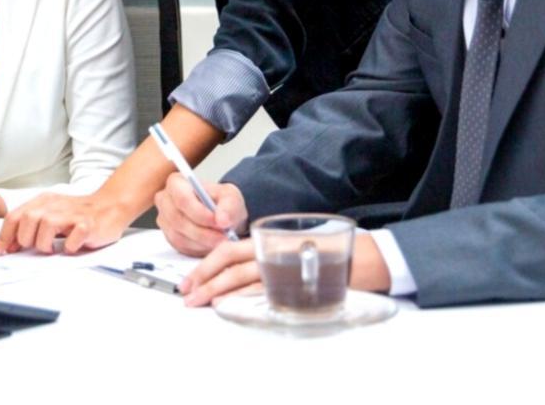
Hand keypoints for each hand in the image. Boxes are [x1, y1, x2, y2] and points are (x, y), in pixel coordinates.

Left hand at [0, 191, 134, 255]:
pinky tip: (71, 247)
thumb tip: (7, 246)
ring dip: (45, 243)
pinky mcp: (88, 224)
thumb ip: (29, 227)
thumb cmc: (78, 214)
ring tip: (53, 249)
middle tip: (36, 247)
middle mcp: (54, 205)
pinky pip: (73, 237)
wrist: (110, 206)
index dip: (3, 238)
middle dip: (26, 240)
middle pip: (27, 219)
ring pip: (46, 225)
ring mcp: (71, 214)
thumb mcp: (50, 216)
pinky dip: (69, 246)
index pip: (14, 218)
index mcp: (42, 202)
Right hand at [153, 175, 247, 255]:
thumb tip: (222, 220)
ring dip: (202, 242)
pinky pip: (181, 247)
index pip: (182, 199)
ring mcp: (164, 220)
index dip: (199, 213)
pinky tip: (210, 243)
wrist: (219, 215)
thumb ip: (229, 206)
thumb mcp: (231, 197)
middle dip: (202, 232)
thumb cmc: (221, 201)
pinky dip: (198, 248)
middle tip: (223, 236)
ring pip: (179, 236)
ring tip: (220, 240)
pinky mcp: (168, 236)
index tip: (218, 222)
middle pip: (178, 220)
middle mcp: (165, 200)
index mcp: (176, 183)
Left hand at [180, 232, 391, 307]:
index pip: (227, 250)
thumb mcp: (285, 247)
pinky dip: (242, 298)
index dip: (205, 265)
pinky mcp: (293, 284)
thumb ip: (262, 255)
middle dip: (203, 279)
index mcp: (266, 239)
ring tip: (199, 302)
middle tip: (186, 294)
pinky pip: (261, 292)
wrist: (357, 256)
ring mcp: (281, 267)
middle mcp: (270, 250)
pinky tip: (228, 305)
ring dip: (216, 291)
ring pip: (240, 278)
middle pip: (228, 263)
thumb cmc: (321, 252)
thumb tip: (233, 273)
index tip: (190, 279)